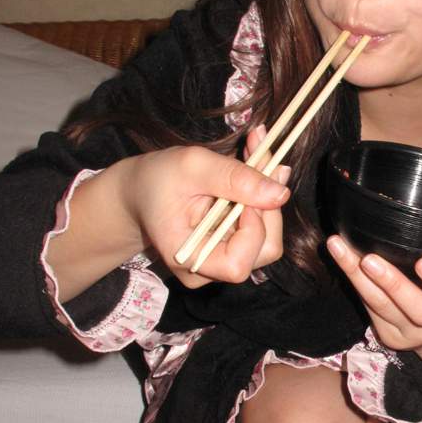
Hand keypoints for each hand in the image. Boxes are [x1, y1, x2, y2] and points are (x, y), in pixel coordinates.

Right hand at [122, 128, 289, 288]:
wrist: (141, 190)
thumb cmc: (157, 179)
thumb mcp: (191, 166)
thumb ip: (234, 178)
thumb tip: (281, 193)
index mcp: (188, 259)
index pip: (237, 264)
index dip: (252, 231)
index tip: (247, 193)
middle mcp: (209, 269)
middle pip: (263, 250)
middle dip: (269, 204)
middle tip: (261, 154)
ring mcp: (223, 261)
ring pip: (267, 237)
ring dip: (268, 194)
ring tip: (255, 153)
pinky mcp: (234, 247)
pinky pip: (261, 228)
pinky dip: (262, 196)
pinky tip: (250, 168)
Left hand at [326, 236, 421, 389]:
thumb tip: (419, 219)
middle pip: (419, 311)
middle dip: (393, 285)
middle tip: (369, 260)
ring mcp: (411, 333)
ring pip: (383, 308)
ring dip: (358, 277)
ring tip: (340, 248)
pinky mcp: (389, 335)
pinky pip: (368, 307)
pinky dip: (353, 279)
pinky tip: (340, 256)